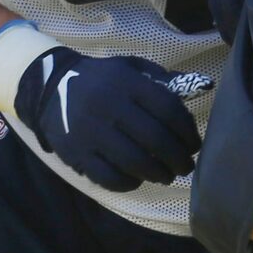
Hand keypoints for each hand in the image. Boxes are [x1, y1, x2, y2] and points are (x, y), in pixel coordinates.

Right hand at [13, 43, 203, 191]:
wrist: (49, 87)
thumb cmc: (102, 80)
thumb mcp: (130, 69)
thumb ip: (164, 79)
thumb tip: (203, 87)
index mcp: (127, 84)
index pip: (169, 110)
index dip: (188, 132)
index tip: (194, 144)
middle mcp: (109, 107)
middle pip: (156, 140)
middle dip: (178, 158)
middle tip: (185, 166)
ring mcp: (90, 132)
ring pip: (135, 162)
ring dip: (158, 174)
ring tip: (166, 175)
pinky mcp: (76, 153)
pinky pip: (109, 177)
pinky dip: (129, 183)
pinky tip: (137, 178)